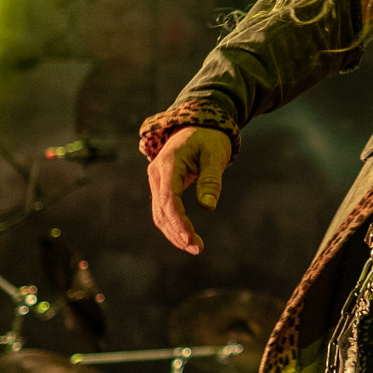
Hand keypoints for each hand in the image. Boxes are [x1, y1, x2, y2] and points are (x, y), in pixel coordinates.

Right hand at [148, 125, 232, 253]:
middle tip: (198, 248)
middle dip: (177, 233)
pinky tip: (187, 237)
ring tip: (195, 247)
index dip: (179, 223)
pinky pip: (163, 209)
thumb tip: (208, 206)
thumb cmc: (210, 138)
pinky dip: (173, 225)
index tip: (192, 240)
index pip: (170, 200)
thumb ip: (210, 180)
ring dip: (174, 233)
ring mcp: (157, 180)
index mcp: (169, 163)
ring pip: (159, 213)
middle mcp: (157, 173)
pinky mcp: (162, 185)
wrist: (199, 124)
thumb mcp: (215, 155)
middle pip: (161, 211)